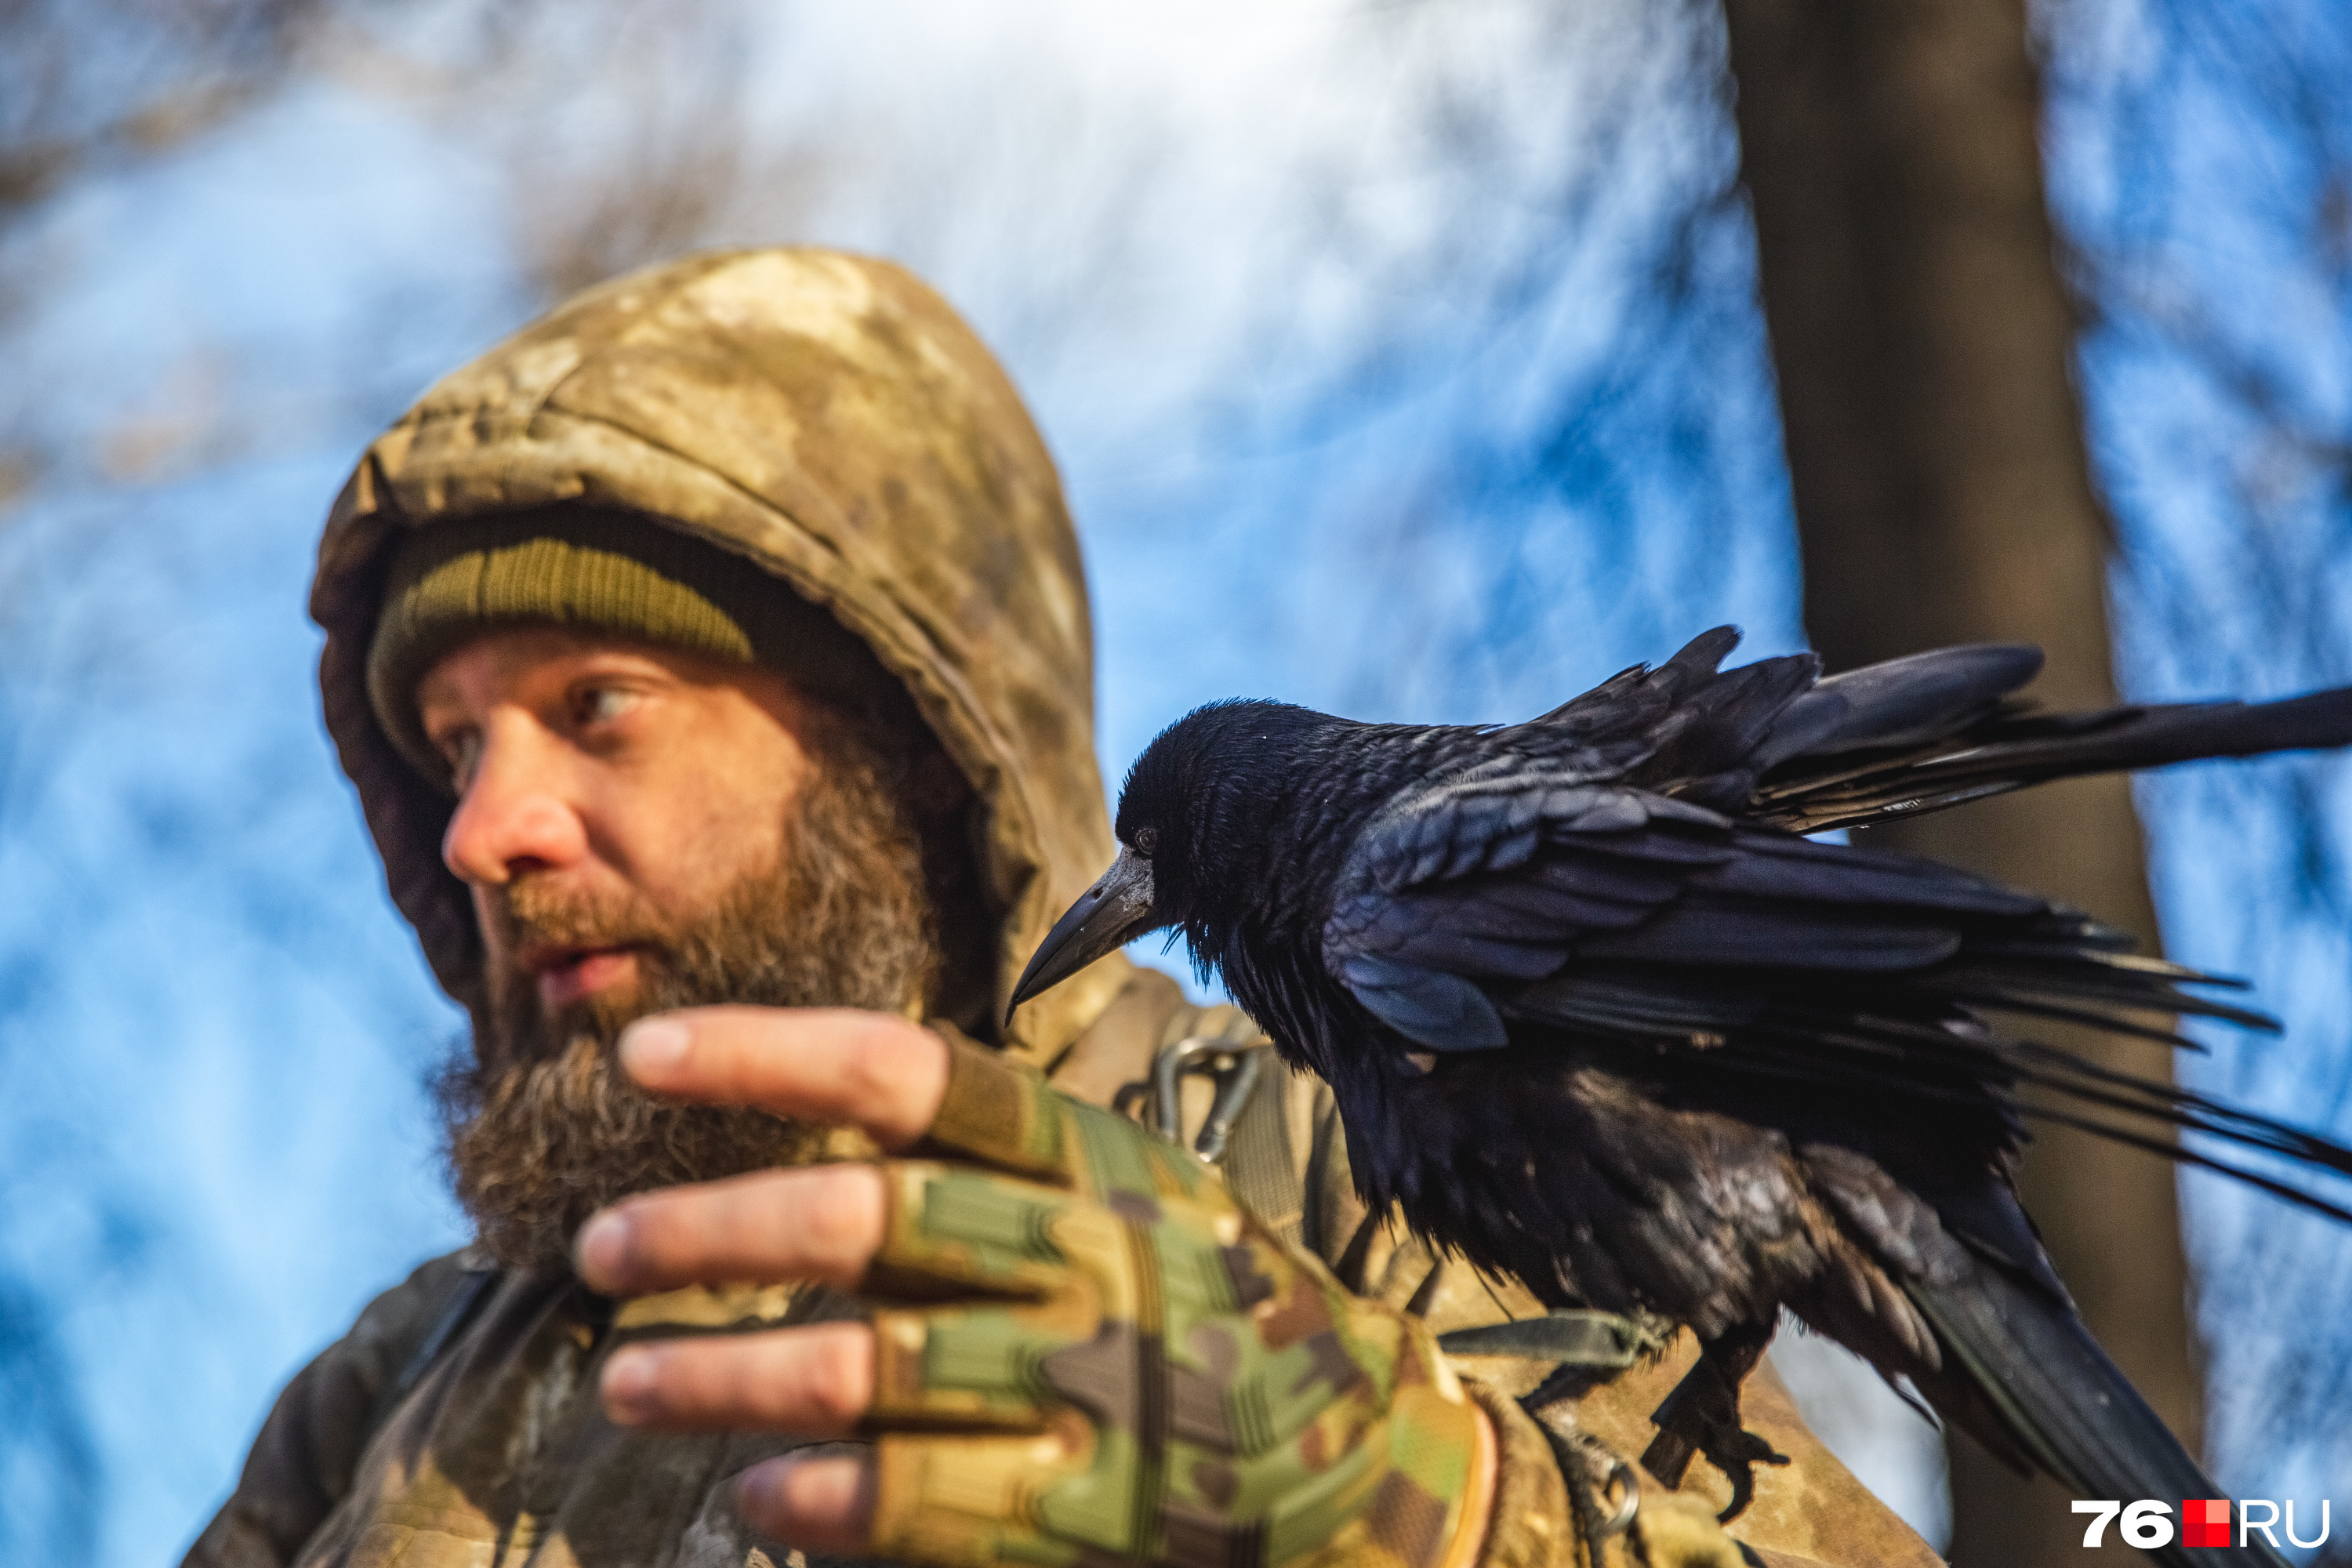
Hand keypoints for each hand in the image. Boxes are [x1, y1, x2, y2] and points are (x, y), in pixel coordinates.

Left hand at [572, 1006, 1497, 1567]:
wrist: (1355, 1450)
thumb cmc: (1203, 1298)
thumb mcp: (1128, 1190)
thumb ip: (999, 1159)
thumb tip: (810, 1120)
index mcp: (1087, 1158)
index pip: (909, 1077)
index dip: (768, 1053)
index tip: (641, 1052)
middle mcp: (1083, 1253)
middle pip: (864, 1217)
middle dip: (711, 1229)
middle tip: (595, 1247)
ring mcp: (1085, 1385)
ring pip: (864, 1367)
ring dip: (723, 1374)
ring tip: (625, 1375)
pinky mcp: (1084, 1509)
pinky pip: (916, 1501)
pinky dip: (818, 1498)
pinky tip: (753, 1496)